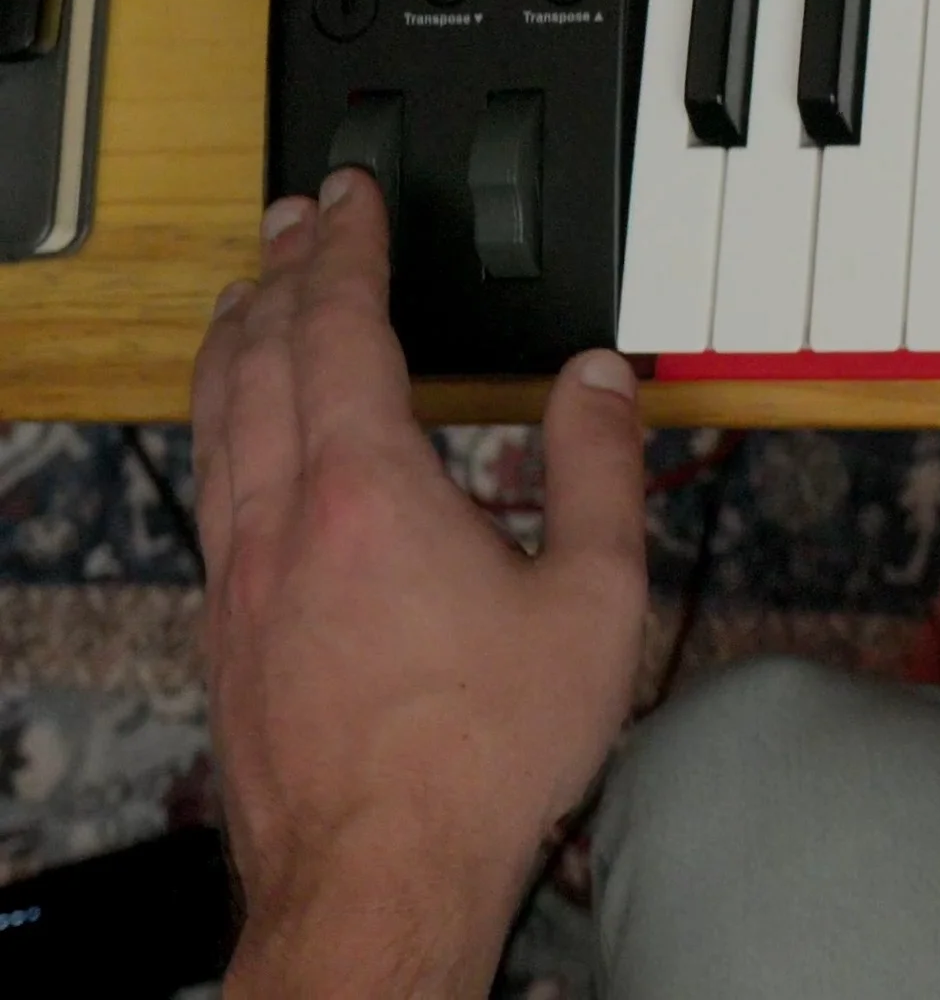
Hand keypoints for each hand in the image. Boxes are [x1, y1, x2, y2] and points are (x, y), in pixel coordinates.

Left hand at [192, 170, 650, 999]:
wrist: (381, 874)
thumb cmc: (483, 753)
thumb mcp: (591, 597)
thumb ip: (597, 467)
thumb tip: (599, 375)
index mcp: (369, 492)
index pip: (340, 328)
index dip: (346, 248)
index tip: (350, 195)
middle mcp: (283, 522)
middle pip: (255, 359)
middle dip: (277, 273)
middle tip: (295, 220)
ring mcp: (239, 579)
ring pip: (214, 423)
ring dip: (234, 342)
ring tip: (253, 301)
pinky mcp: (226, 632)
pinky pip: (210, 490)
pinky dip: (224, 424)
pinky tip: (244, 440)